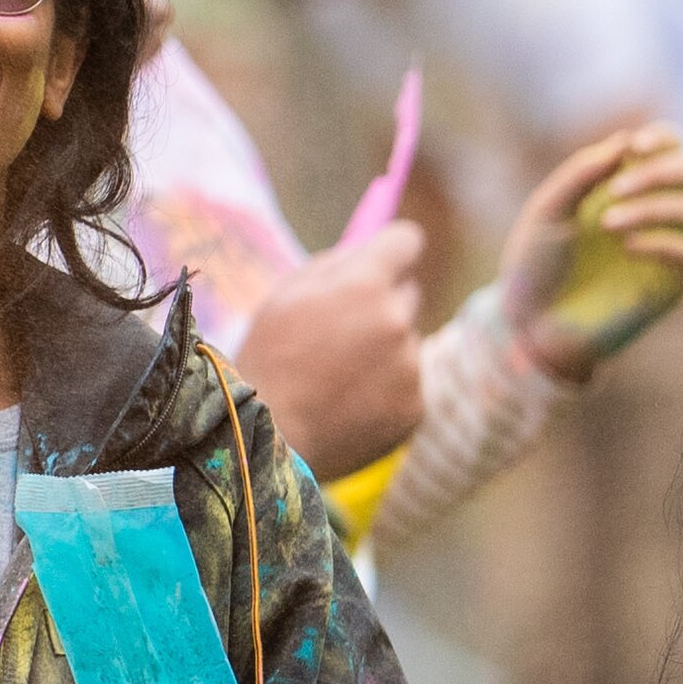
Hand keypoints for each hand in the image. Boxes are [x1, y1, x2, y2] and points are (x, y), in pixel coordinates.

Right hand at [244, 214, 427, 475]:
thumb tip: (367, 251)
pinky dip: (385, 392)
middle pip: (407, 295)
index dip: (392, 252)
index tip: (383, 265)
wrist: (269, 441)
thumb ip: (334, 264)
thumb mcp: (285, 295)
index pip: (406, 242)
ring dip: (383, 352)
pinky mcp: (415, 408)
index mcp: (365, 284)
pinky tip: (348, 406)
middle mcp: (398, 321)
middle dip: (381, 306)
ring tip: (336, 379)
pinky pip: (407, 385)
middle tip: (339, 336)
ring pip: (406, 344)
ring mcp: (411, 368)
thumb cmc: (267, 361)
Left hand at [501, 124, 682, 380]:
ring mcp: (666, 246)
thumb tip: (625, 143)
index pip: (667, 146)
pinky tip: (627, 248)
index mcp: (624, 184)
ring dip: (651, 207)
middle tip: (617, 190)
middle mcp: (652, 209)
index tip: (635, 146)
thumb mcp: (549, 209)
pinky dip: (662, 241)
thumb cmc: (537, 266)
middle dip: (658, 172)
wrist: (532, 325)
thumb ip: (583, 172)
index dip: (661, 138)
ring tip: (608, 225)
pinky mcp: (672, 283)